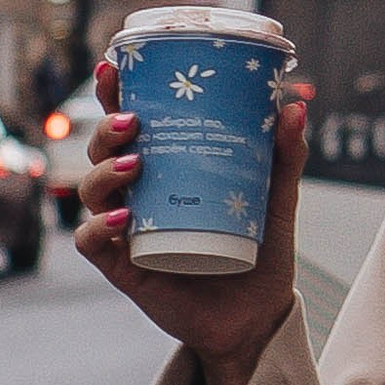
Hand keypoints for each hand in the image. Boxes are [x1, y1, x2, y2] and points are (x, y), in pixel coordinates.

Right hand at [73, 59, 308, 384]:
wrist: (257, 318)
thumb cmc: (261, 254)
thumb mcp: (276, 200)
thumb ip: (283, 157)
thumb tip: (295, 106)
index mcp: (165, 170)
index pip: (129, 125)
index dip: (114, 94)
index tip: (115, 66)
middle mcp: (137, 195)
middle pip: (100, 152)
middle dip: (106, 130)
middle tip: (134, 123)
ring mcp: (125, 231)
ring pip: (89, 191)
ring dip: (102, 172)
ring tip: (134, 164)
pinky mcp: (123, 268)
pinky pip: (92, 242)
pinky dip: (96, 227)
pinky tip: (120, 218)